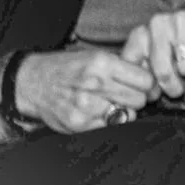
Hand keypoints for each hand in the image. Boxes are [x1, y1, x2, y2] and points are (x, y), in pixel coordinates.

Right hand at [14, 48, 157, 132]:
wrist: (33, 83)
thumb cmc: (68, 68)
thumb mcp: (95, 56)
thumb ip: (122, 67)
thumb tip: (151, 78)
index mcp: (102, 64)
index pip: (145, 80)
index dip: (149, 84)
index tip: (146, 86)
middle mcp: (94, 84)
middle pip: (139, 99)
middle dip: (139, 98)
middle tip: (130, 95)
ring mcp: (86, 106)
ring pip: (126, 115)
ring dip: (124, 111)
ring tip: (114, 103)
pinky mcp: (79, 124)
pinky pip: (109, 127)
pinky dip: (109, 122)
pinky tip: (101, 112)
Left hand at [120, 5, 184, 99]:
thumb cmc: (181, 51)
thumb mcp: (159, 64)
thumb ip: (145, 77)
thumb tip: (141, 98)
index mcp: (142, 33)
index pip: (134, 64)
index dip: (145, 85)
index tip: (154, 94)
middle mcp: (158, 22)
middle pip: (161, 68)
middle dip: (171, 85)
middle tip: (177, 91)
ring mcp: (182, 18)